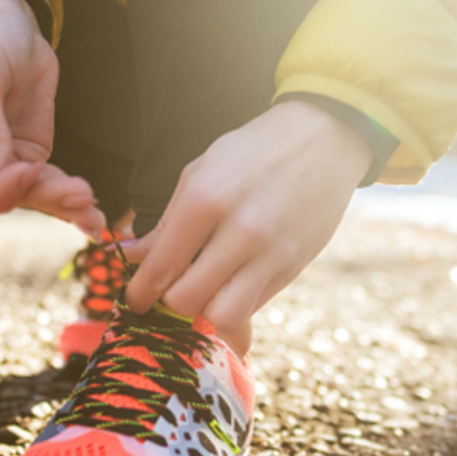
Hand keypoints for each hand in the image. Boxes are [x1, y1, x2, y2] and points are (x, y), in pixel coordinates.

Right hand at [0, 0, 104, 232]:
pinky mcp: (22, 156)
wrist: (9, 18)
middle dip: (30, 195)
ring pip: (21, 197)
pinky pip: (42, 186)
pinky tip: (92, 215)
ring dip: (57, 203)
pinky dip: (66, 199)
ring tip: (92, 210)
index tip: (26, 170)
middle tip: (76, 191)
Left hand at [122, 100, 371, 355]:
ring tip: (204, 292)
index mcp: (206, 198)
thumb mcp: (201, 172)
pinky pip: (256, 305)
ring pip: (226, 316)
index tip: (135, 300)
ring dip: (208, 312)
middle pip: (188, 301)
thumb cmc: (254, 151)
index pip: (161, 266)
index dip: (139, 292)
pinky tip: (232, 282)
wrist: (323, 138)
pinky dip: (237, 302)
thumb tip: (133, 255)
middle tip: (170, 291)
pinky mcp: (294, 265)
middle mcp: (240, 230)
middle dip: (170, 303)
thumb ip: (167, 221)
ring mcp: (272, 252)